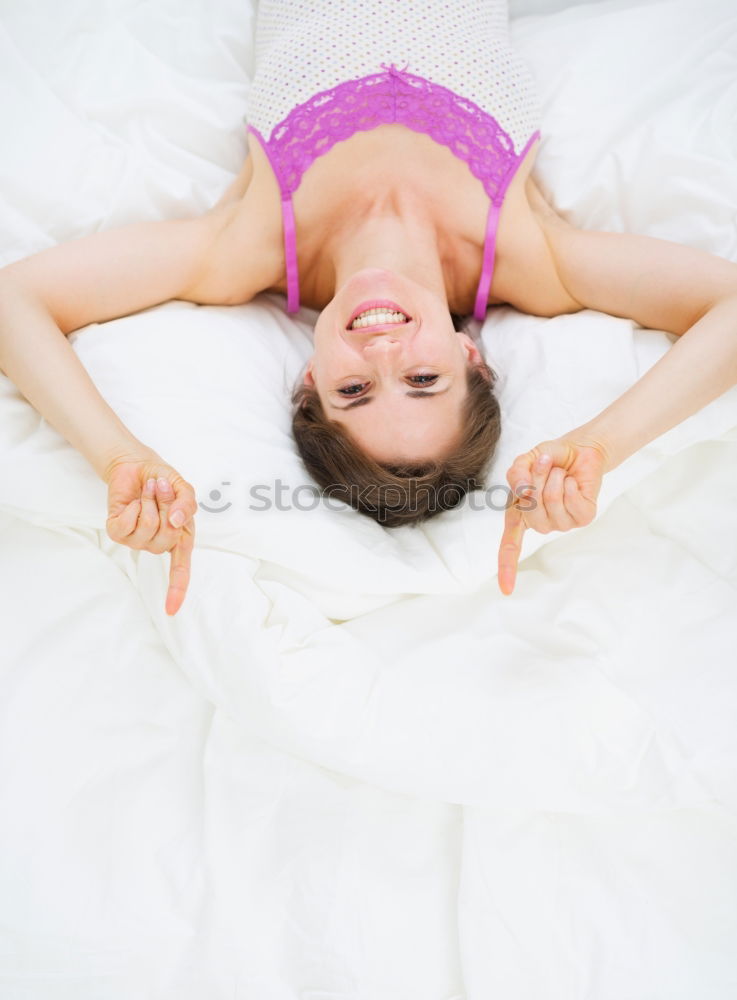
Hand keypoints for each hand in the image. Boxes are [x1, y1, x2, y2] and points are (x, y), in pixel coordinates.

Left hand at [103, 450, 197, 615]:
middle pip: (166, 537)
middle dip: (165, 505)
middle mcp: (158, 543)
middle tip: (161, 487)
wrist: (138, 466)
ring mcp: (136, 540)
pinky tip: (133, 501)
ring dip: (148, 502)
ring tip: (148, 490)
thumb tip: (177, 520)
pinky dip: (131, 507)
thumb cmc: (164, 480)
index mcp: (179, 538)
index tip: (171, 610)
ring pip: (146, 529)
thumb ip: (187, 503)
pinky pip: (125, 526)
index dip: (176, 590)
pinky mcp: (117, 531)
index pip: (180, 570)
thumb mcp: (184, 488)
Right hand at [498, 433, 610, 595]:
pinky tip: (572, 481)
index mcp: (521, 515)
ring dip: (554, 479)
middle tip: (544, 463)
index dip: (507, 567)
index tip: (506, 590)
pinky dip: (571, 485)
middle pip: (531, 512)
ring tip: (559, 471)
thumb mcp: (524, 460)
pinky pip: (573, 503)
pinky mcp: (584, 517)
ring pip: (552, 504)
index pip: (510, 546)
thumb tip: (522, 492)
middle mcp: (542, 524)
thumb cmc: (550, 458)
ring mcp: (564, 523)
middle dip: (536, 481)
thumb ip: (516, 473)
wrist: (580, 449)